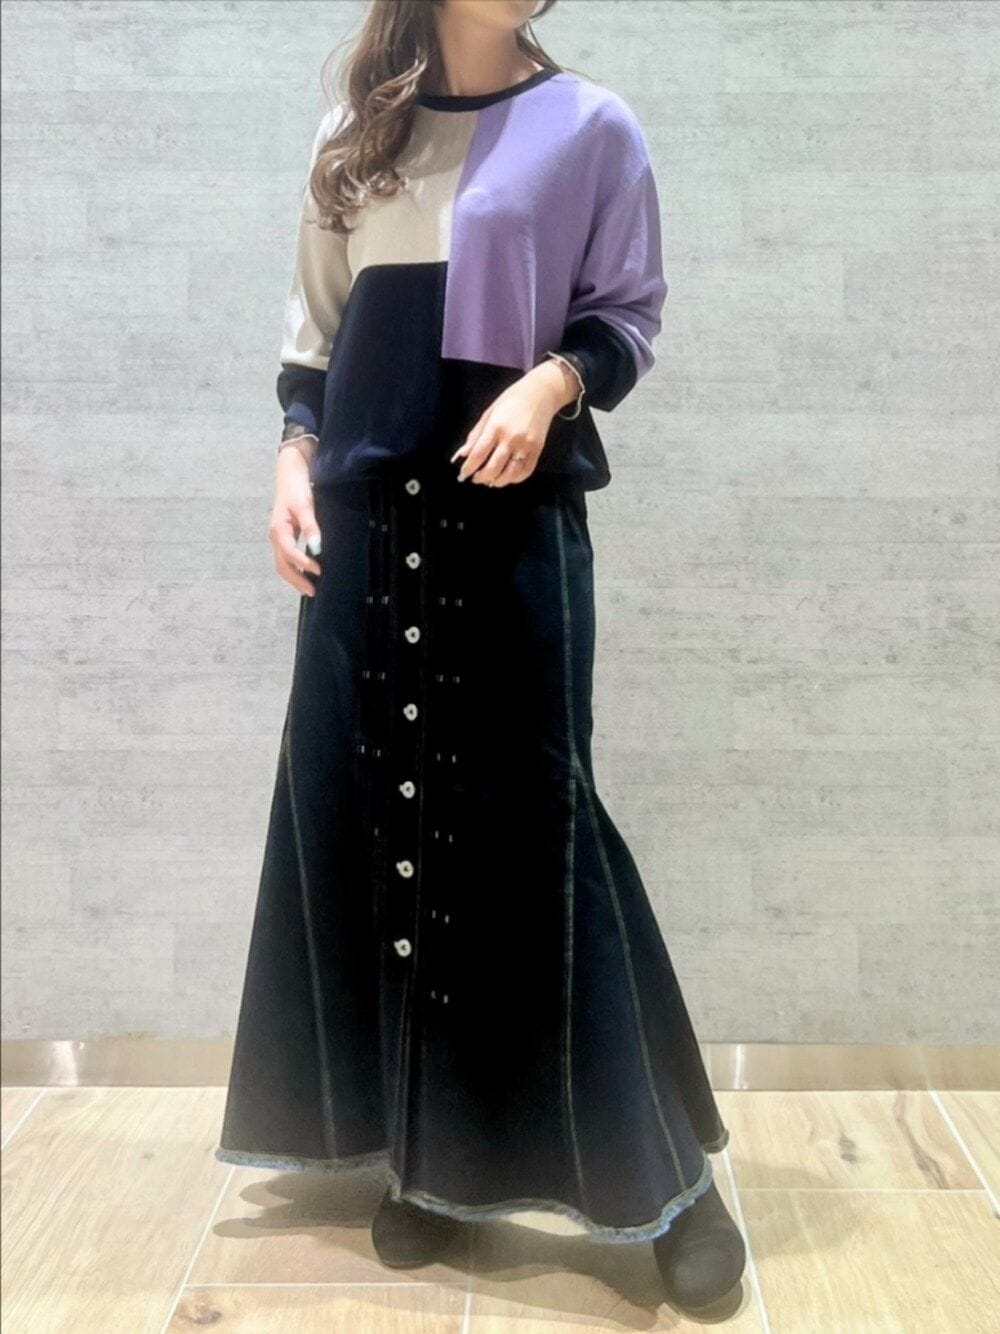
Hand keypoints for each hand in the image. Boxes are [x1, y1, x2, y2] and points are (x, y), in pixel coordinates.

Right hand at [269, 445, 321, 594]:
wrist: (290, 473)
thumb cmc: (297, 488)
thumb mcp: (305, 506)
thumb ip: (310, 527)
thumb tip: (316, 548)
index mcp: (278, 530)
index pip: (289, 554)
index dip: (303, 565)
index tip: (319, 572)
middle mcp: (276, 536)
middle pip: (282, 565)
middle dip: (296, 580)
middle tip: (312, 592)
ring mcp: (279, 537)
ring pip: (283, 563)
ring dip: (295, 577)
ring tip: (309, 588)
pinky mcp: (285, 536)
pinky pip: (287, 557)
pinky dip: (295, 568)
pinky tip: (307, 572)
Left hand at [449, 359, 578, 486]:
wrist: (540, 393)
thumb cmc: (511, 400)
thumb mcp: (488, 414)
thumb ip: (475, 436)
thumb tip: (461, 455)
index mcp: (495, 427)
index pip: (478, 454)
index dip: (468, 468)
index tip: (463, 474)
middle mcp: (511, 439)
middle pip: (493, 468)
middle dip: (481, 478)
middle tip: (476, 478)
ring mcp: (526, 446)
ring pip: (510, 474)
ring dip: (497, 481)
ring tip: (491, 480)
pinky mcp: (537, 450)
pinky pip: (525, 471)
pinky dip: (515, 479)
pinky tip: (507, 476)